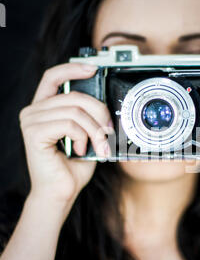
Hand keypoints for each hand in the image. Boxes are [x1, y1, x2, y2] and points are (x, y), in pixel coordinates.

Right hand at [19, 63, 113, 208]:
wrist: (61, 191)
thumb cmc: (73, 165)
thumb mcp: (86, 135)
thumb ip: (88, 117)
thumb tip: (105, 105)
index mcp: (45, 109)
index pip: (54, 77)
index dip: (73, 69)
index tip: (93, 69)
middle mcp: (34, 111)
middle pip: (75, 96)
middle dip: (99, 113)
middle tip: (108, 132)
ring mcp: (31, 120)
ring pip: (76, 112)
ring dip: (94, 131)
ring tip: (97, 146)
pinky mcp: (34, 133)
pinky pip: (69, 124)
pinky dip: (82, 138)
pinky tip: (80, 150)